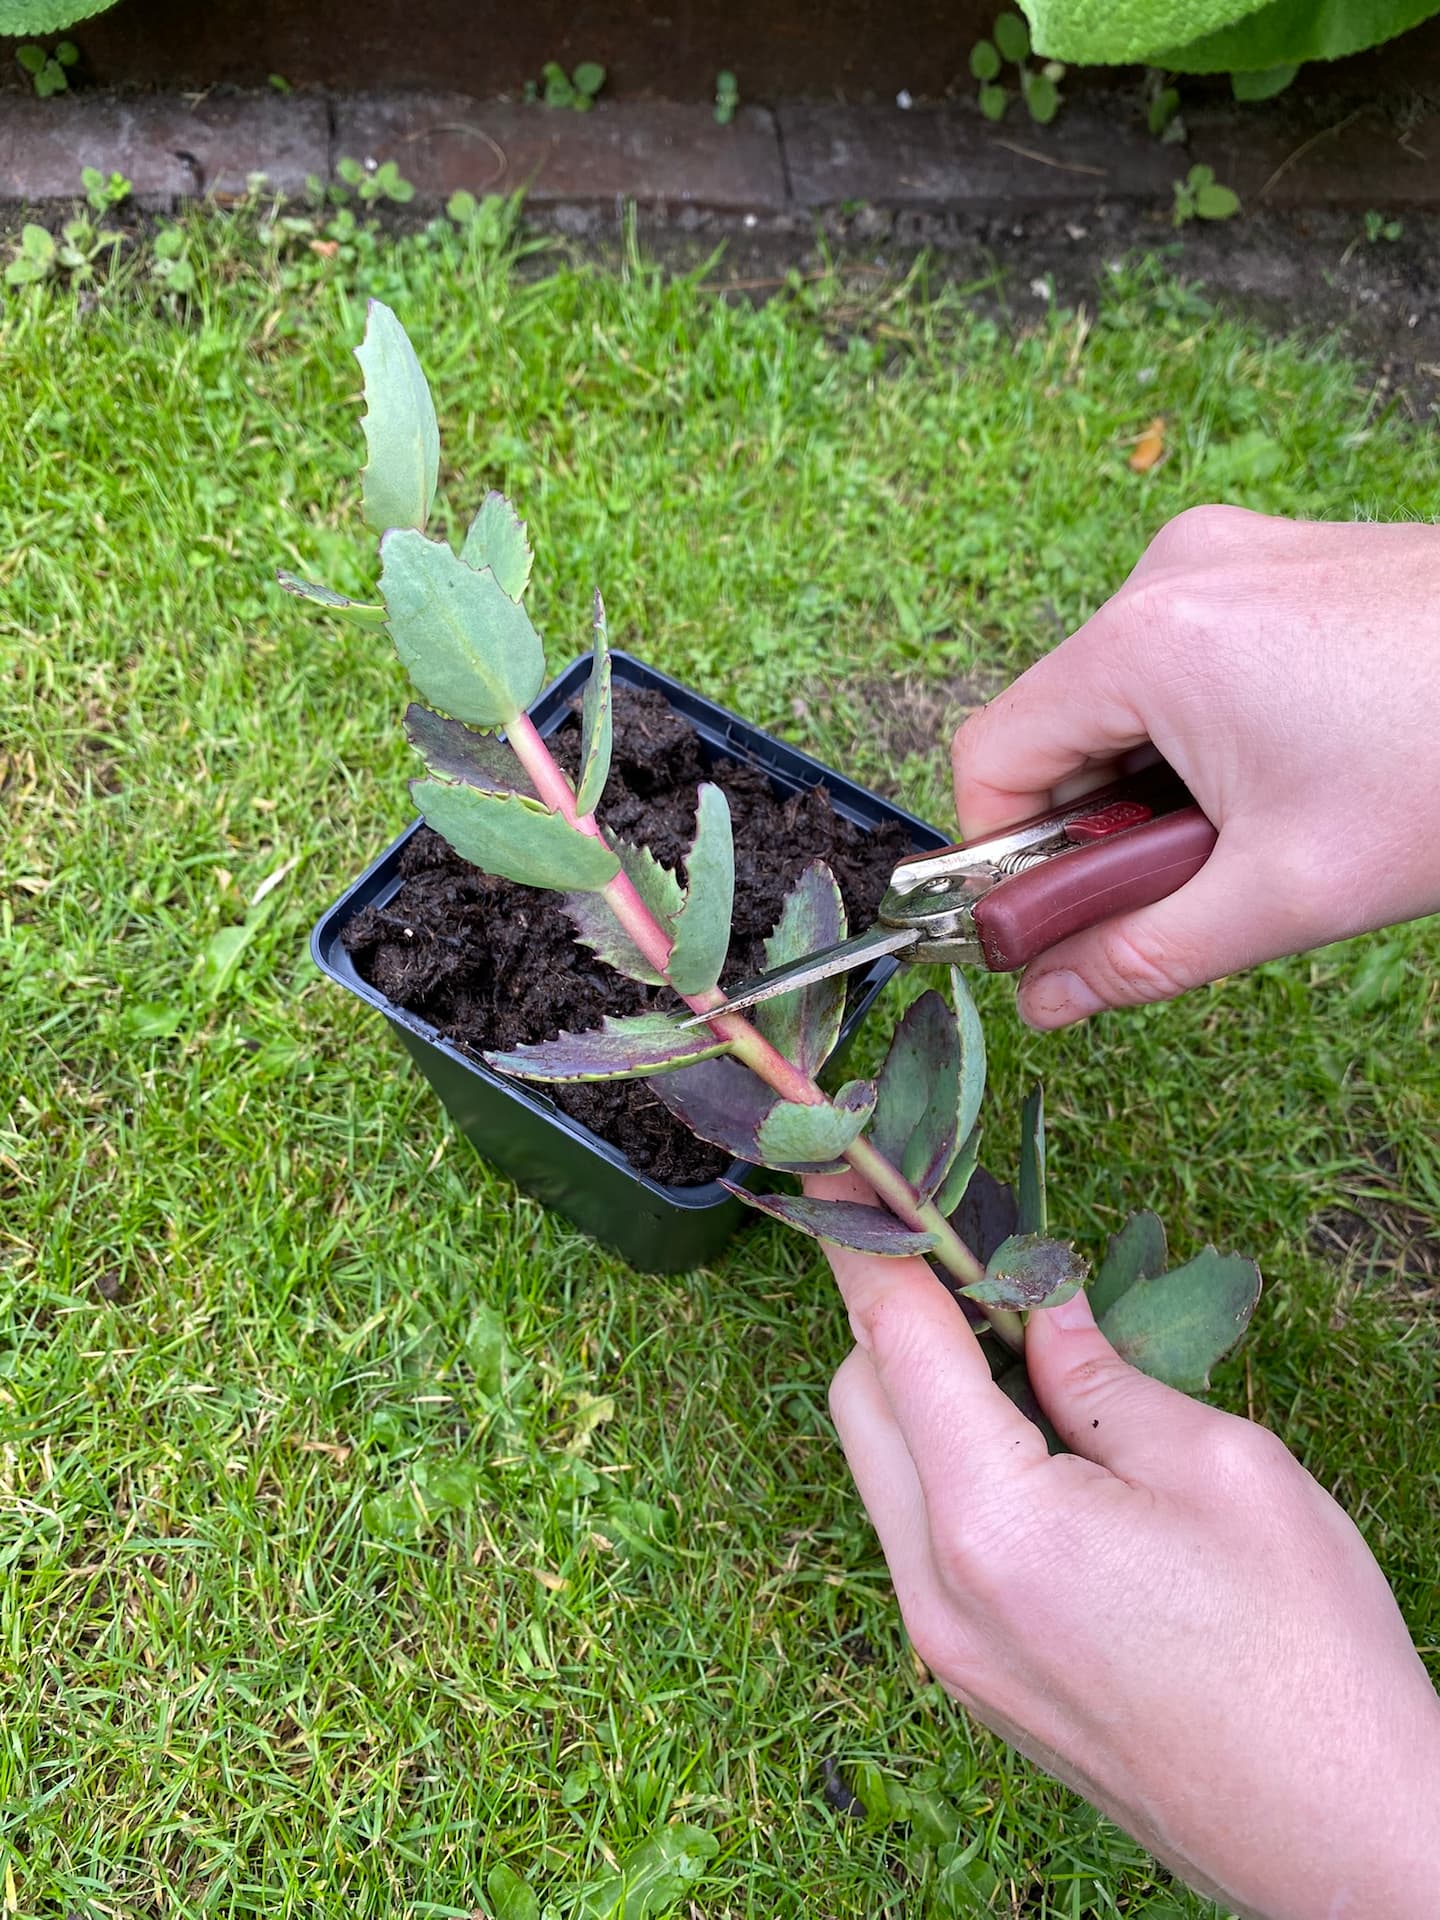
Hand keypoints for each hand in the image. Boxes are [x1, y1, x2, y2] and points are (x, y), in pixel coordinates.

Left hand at [809, 1171, 1439, 1919]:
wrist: (1343, 1845)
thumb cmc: (1306, 1654)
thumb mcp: (1224, 1471)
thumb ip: (1106, 1377)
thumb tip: (1038, 1308)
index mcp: (995, 1524)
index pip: (896, 1343)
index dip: (867, 1247)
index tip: (839, 1179)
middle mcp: (938, 1589)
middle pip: (861, 1403)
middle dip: (900, 1319)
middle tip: (986, 1271)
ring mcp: (945, 1646)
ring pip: (882, 1469)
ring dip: (924, 1394)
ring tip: (1028, 1359)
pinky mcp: (970, 1677)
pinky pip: (918, 1534)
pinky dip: (948, 1466)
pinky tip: (1038, 1448)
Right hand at [951, 508, 1439, 1026]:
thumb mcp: (1284, 892)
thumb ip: (1139, 954)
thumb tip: (1045, 998)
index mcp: (1151, 641)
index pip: (993, 757)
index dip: (1000, 859)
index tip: (1049, 923)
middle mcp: (1172, 575)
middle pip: (1060, 726)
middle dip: (1097, 825)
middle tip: (1188, 884)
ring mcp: (1226, 557)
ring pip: (1123, 697)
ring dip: (1155, 783)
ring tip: (1259, 827)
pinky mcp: (1273, 564)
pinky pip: (1183, 660)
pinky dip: (1201, 734)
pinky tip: (1286, 775)